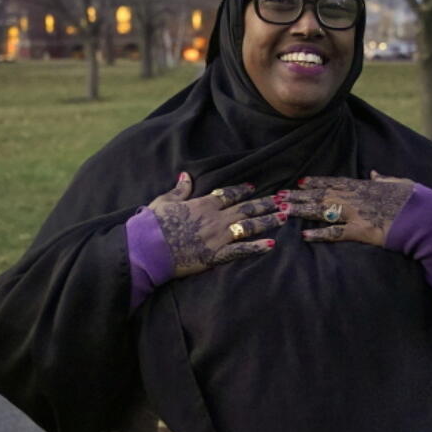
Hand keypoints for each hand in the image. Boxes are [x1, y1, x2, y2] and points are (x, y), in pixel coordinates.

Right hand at [148, 172, 285, 277]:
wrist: (147, 247)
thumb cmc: (152, 224)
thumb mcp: (164, 201)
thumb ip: (179, 189)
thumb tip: (186, 175)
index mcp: (202, 204)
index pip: (228, 194)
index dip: (242, 190)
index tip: (254, 186)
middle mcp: (215, 218)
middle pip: (245, 208)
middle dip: (265, 203)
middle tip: (282, 200)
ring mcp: (217, 237)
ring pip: (248, 226)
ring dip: (268, 220)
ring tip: (284, 216)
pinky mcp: (215, 255)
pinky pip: (241, 250)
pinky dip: (257, 248)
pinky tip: (272, 244)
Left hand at [279, 170, 413, 246]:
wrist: (427, 217)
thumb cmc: (416, 201)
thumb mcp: (400, 184)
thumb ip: (385, 179)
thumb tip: (375, 174)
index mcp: (366, 186)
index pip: (335, 182)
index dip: (316, 182)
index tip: (300, 182)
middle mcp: (357, 198)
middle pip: (322, 195)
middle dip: (300, 196)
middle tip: (280, 197)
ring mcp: (358, 214)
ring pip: (323, 211)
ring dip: (302, 211)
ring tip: (284, 211)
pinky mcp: (362, 232)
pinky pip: (336, 233)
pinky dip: (320, 234)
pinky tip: (305, 235)